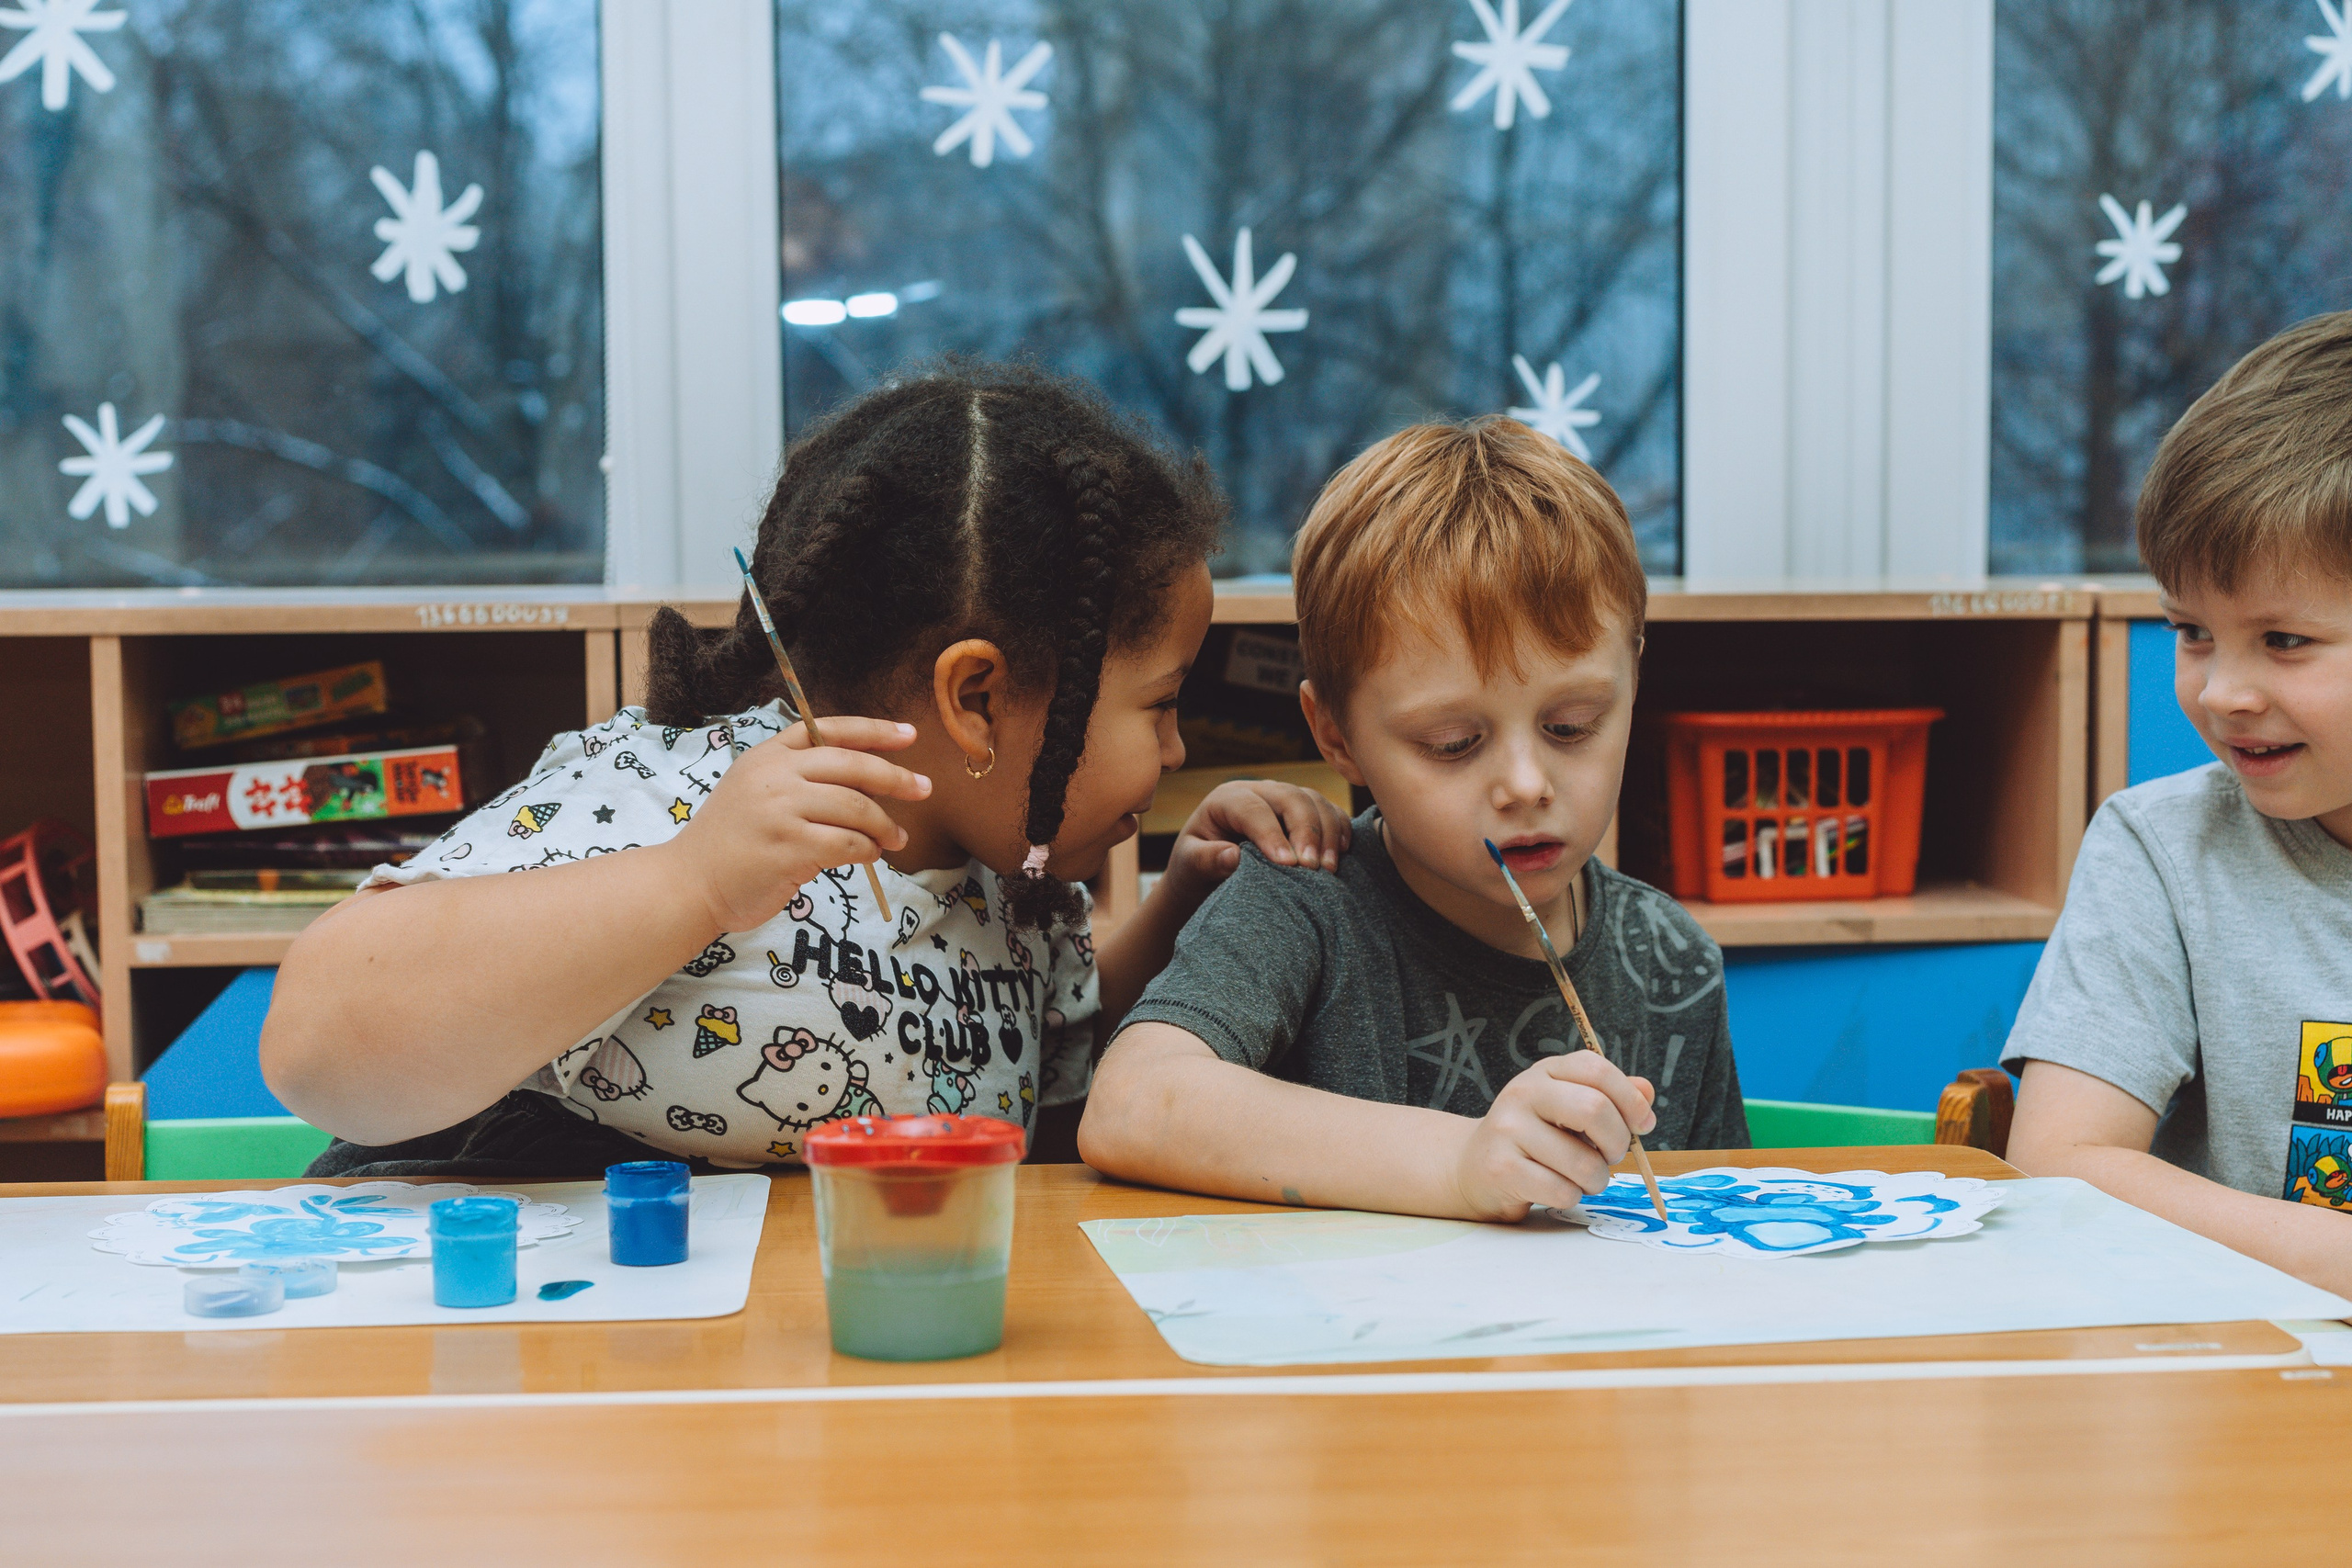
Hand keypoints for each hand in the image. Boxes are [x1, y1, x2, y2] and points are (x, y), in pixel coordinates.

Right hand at [660, 717, 931, 933]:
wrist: (689, 883)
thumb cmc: (730, 843)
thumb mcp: (754, 791)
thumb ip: (798, 778)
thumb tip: (865, 780)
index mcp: (767, 756)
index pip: (828, 730)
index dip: (874, 731)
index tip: (910, 735)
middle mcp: (774, 776)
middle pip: (851, 765)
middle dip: (895, 777)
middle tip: (923, 789)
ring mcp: (780, 811)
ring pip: (854, 807)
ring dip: (884, 824)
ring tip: (895, 838)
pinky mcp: (788, 847)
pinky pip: (846, 843)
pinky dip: (866, 849)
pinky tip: (869, 855)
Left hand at [1165, 778, 1353, 896]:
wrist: (1209, 874)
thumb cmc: (1196, 867)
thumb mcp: (1190, 865)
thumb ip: (1206, 860)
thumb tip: (1232, 856)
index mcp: (1226, 799)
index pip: (1252, 809)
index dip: (1271, 834)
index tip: (1287, 864)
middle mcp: (1258, 792)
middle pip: (1290, 797)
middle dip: (1306, 831)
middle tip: (1312, 868)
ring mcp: (1284, 800)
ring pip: (1314, 801)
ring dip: (1327, 832)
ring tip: (1328, 868)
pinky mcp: (1304, 813)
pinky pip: (1329, 811)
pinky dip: (1340, 829)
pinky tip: (1341, 854)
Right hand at [1451, 1053, 1657, 1222]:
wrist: (1471, 1167)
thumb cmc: (1533, 1138)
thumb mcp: (1568, 1108)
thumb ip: (1609, 1098)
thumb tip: (1646, 1092)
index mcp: (1546, 1073)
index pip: (1596, 1069)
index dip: (1630, 1098)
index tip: (1642, 1124)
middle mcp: (1523, 1092)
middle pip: (1594, 1109)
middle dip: (1618, 1142)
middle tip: (1612, 1156)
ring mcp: (1508, 1129)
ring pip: (1583, 1162)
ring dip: (1596, 1179)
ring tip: (1582, 1178)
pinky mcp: (1501, 1168)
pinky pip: (1562, 1190)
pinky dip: (1571, 1197)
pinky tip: (1555, 1188)